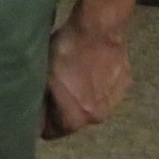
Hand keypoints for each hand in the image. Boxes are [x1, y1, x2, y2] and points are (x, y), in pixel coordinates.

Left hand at [40, 14, 130, 139]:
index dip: (40, 119)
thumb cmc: (66, 51)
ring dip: (82, 93)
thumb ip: (38, 101)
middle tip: (55, 83)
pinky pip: (106, 88)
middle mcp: (96, 116)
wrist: (98, 27)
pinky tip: (90, 62)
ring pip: (90, 102)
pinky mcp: (125, 82)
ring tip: (74, 70)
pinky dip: (98, 81)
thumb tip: (33, 116)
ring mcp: (114, 100)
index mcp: (75, 119)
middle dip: (62, 105)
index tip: (37, 103)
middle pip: (72, 117)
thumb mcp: (43, 76)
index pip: (50, 132)